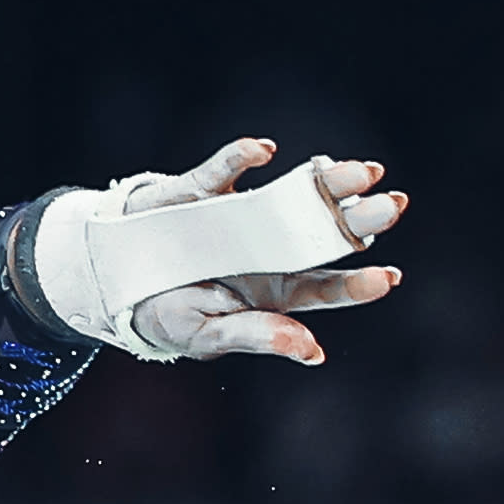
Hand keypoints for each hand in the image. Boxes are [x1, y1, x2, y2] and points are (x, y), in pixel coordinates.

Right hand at [119, 137, 408, 363]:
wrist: (111, 277)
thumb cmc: (165, 313)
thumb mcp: (204, 335)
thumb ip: (255, 336)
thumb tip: (312, 352)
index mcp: (273, 290)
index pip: (324, 286)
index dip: (357, 283)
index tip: (388, 277)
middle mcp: (267, 248)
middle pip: (323, 233)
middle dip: (360, 219)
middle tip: (392, 205)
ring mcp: (239, 215)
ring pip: (292, 195)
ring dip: (326, 180)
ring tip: (360, 171)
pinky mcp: (203, 189)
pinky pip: (224, 169)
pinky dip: (241, 157)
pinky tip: (262, 151)